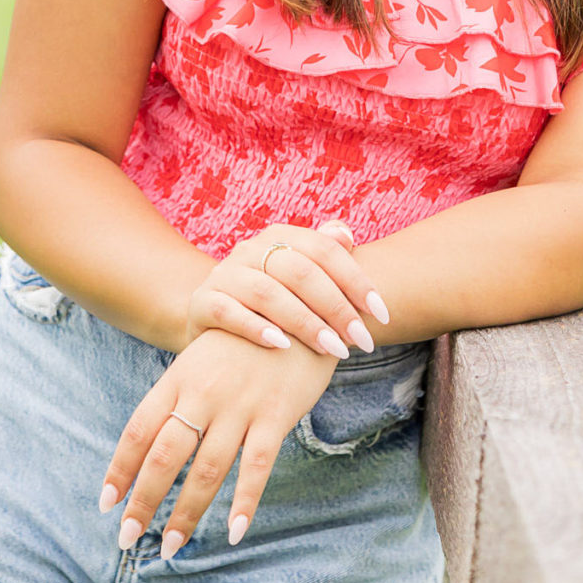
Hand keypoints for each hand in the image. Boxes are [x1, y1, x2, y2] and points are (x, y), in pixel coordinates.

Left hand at [98, 328, 337, 558]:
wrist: (301, 309)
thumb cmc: (246, 343)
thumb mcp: (203, 360)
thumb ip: (178, 399)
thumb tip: (148, 448)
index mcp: (179, 379)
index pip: (138, 431)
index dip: (120, 469)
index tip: (106, 503)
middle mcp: (203, 393)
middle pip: (163, 457)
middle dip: (143, 502)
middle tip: (128, 539)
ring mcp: (240, 405)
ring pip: (206, 470)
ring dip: (186, 513)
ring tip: (170, 547)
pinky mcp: (275, 415)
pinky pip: (256, 467)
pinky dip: (244, 502)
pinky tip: (234, 532)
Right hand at [180, 219, 389, 357]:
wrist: (215, 325)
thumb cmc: (273, 305)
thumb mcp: (297, 279)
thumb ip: (322, 255)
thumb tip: (346, 233)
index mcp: (279, 237)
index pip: (324, 250)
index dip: (356, 280)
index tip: (381, 313)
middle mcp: (250, 249)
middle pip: (300, 272)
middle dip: (337, 308)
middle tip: (362, 341)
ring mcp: (223, 275)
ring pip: (267, 292)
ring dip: (305, 322)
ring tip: (332, 349)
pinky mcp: (202, 303)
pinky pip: (228, 312)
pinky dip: (256, 327)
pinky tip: (282, 346)